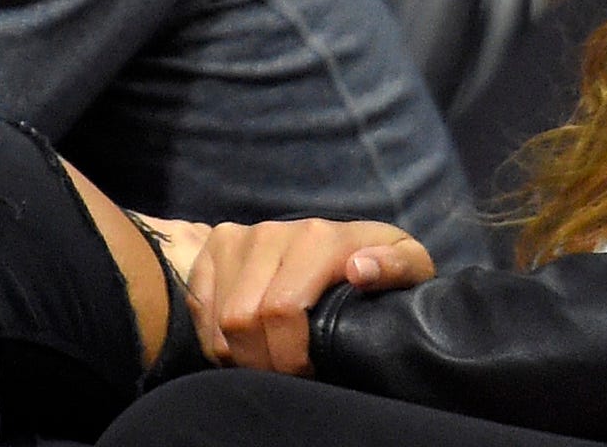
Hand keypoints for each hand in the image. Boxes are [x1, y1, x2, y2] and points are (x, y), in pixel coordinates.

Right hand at [182, 217, 434, 374]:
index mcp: (320, 237)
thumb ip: (395, 267)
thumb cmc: (378, 261)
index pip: (281, 308)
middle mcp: (274, 232)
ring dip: (239, 353)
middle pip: (243, 318)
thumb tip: (360, 270)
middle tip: (284, 374)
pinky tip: (245, 341)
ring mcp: (241, 237)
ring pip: (219, 318)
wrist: (342, 239)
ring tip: (268, 358)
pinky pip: (200, 308)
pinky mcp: (216, 246)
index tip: (306, 372)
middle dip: (263, 360)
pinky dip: (216, 337)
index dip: (288, 354)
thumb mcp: (407, 264)